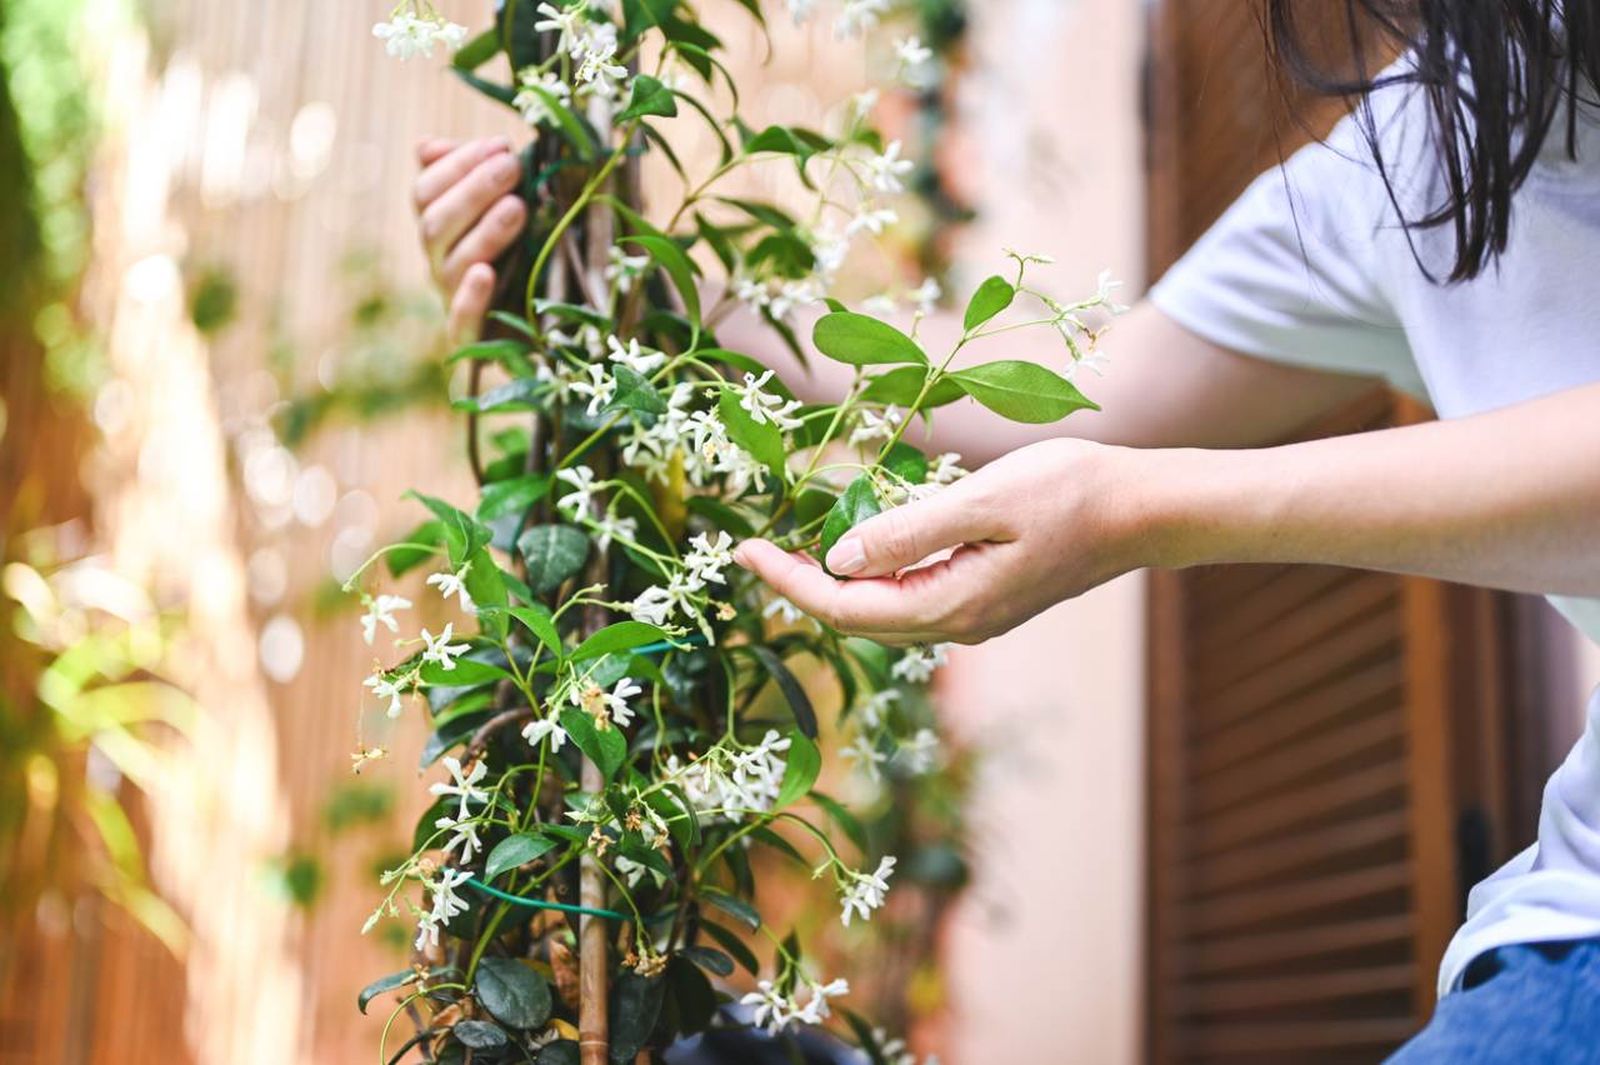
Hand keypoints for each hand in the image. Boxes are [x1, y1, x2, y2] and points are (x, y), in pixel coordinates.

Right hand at [413, 136, 527, 344]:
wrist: (543, 329)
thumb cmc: (524, 253)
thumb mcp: (505, 209)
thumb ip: (473, 176)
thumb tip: (426, 147)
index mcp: (440, 228)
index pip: (426, 192)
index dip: (457, 165)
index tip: (499, 146)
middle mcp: (438, 262)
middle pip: (435, 224)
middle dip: (474, 191)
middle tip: (512, 165)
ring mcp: (452, 300)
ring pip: (451, 264)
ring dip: (484, 233)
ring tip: (518, 207)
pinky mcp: (472, 340)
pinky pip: (460, 323)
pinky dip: (469, 299)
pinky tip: (486, 275)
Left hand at [733, 439, 1155, 644]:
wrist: (1143, 511)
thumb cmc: (1070, 493)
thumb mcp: (983, 501)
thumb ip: (910, 531)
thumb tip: (840, 558)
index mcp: (952, 605)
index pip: (845, 607)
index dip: (789, 581)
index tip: (743, 551)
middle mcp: (958, 624)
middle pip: (858, 619)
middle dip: (802, 588)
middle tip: (755, 551)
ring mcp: (976, 616)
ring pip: (884, 613)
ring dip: (836, 587)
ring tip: (794, 553)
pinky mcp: (989, 599)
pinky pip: (912, 600)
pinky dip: (874, 580)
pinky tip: (861, 552)